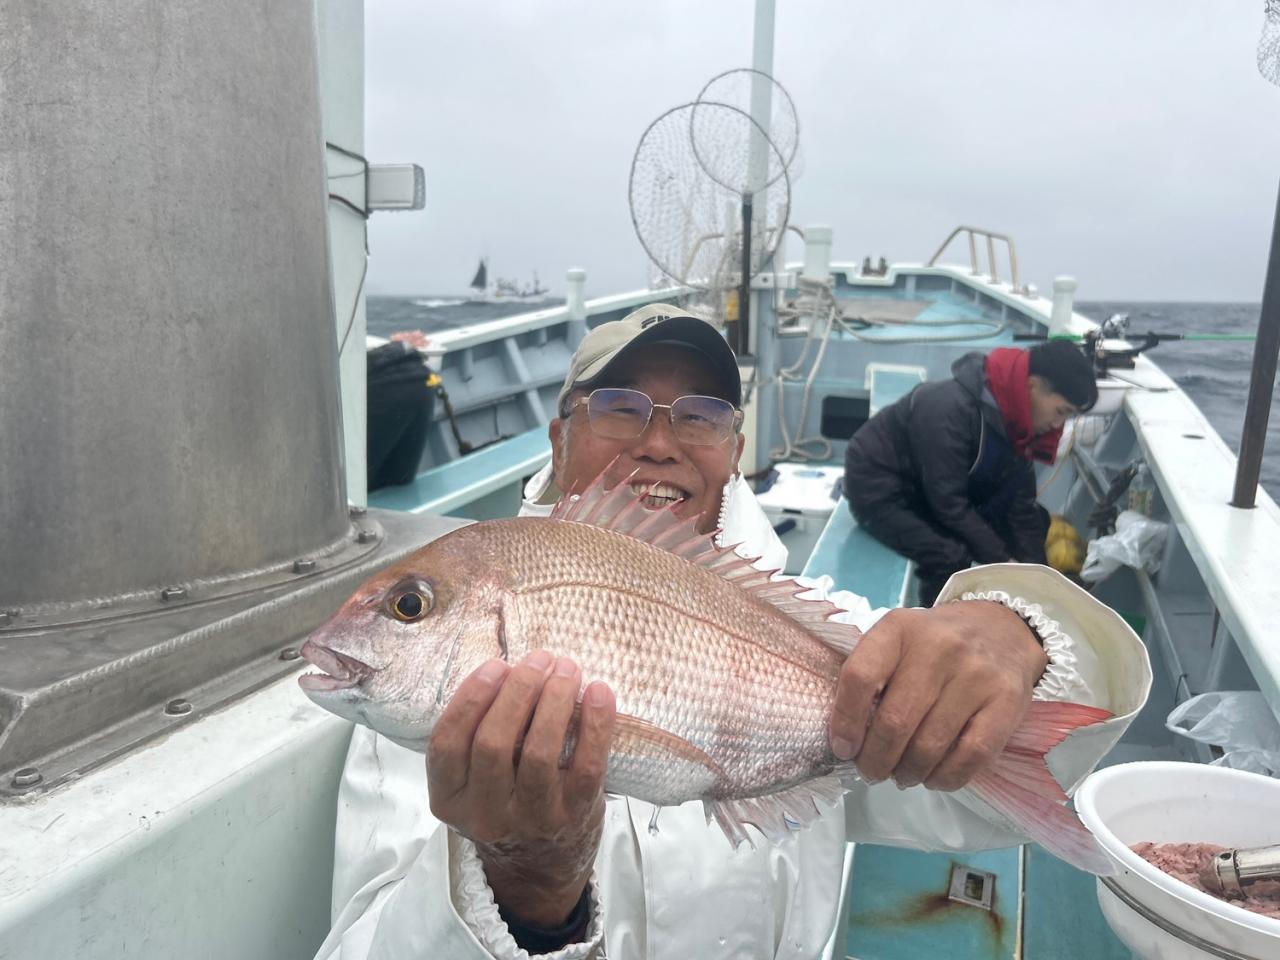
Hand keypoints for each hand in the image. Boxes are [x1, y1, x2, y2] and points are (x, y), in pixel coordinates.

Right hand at [427, 650, 615, 927]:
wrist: (539, 869)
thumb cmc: (506, 804)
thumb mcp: (473, 783)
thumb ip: (477, 737)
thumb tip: (512, 669)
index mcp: (450, 800)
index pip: (447, 743)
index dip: (471, 697)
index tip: (497, 665)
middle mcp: (486, 814)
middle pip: (494, 742)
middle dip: (519, 690)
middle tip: (540, 659)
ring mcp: (532, 819)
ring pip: (539, 752)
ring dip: (555, 700)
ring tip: (567, 669)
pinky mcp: (574, 816)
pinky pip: (587, 765)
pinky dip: (596, 723)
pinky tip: (600, 693)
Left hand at [828, 601, 1047, 790]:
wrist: (999, 628)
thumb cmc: (933, 644)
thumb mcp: (896, 642)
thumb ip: (870, 678)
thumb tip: (848, 741)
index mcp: (899, 628)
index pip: (859, 677)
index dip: (845, 721)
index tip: (843, 749)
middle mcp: (938, 647)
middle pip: (894, 720)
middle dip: (875, 760)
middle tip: (871, 772)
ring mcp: (976, 674)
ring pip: (929, 745)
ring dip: (908, 773)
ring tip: (901, 775)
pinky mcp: (1007, 701)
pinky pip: (970, 756)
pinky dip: (946, 777)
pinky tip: (934, 777)